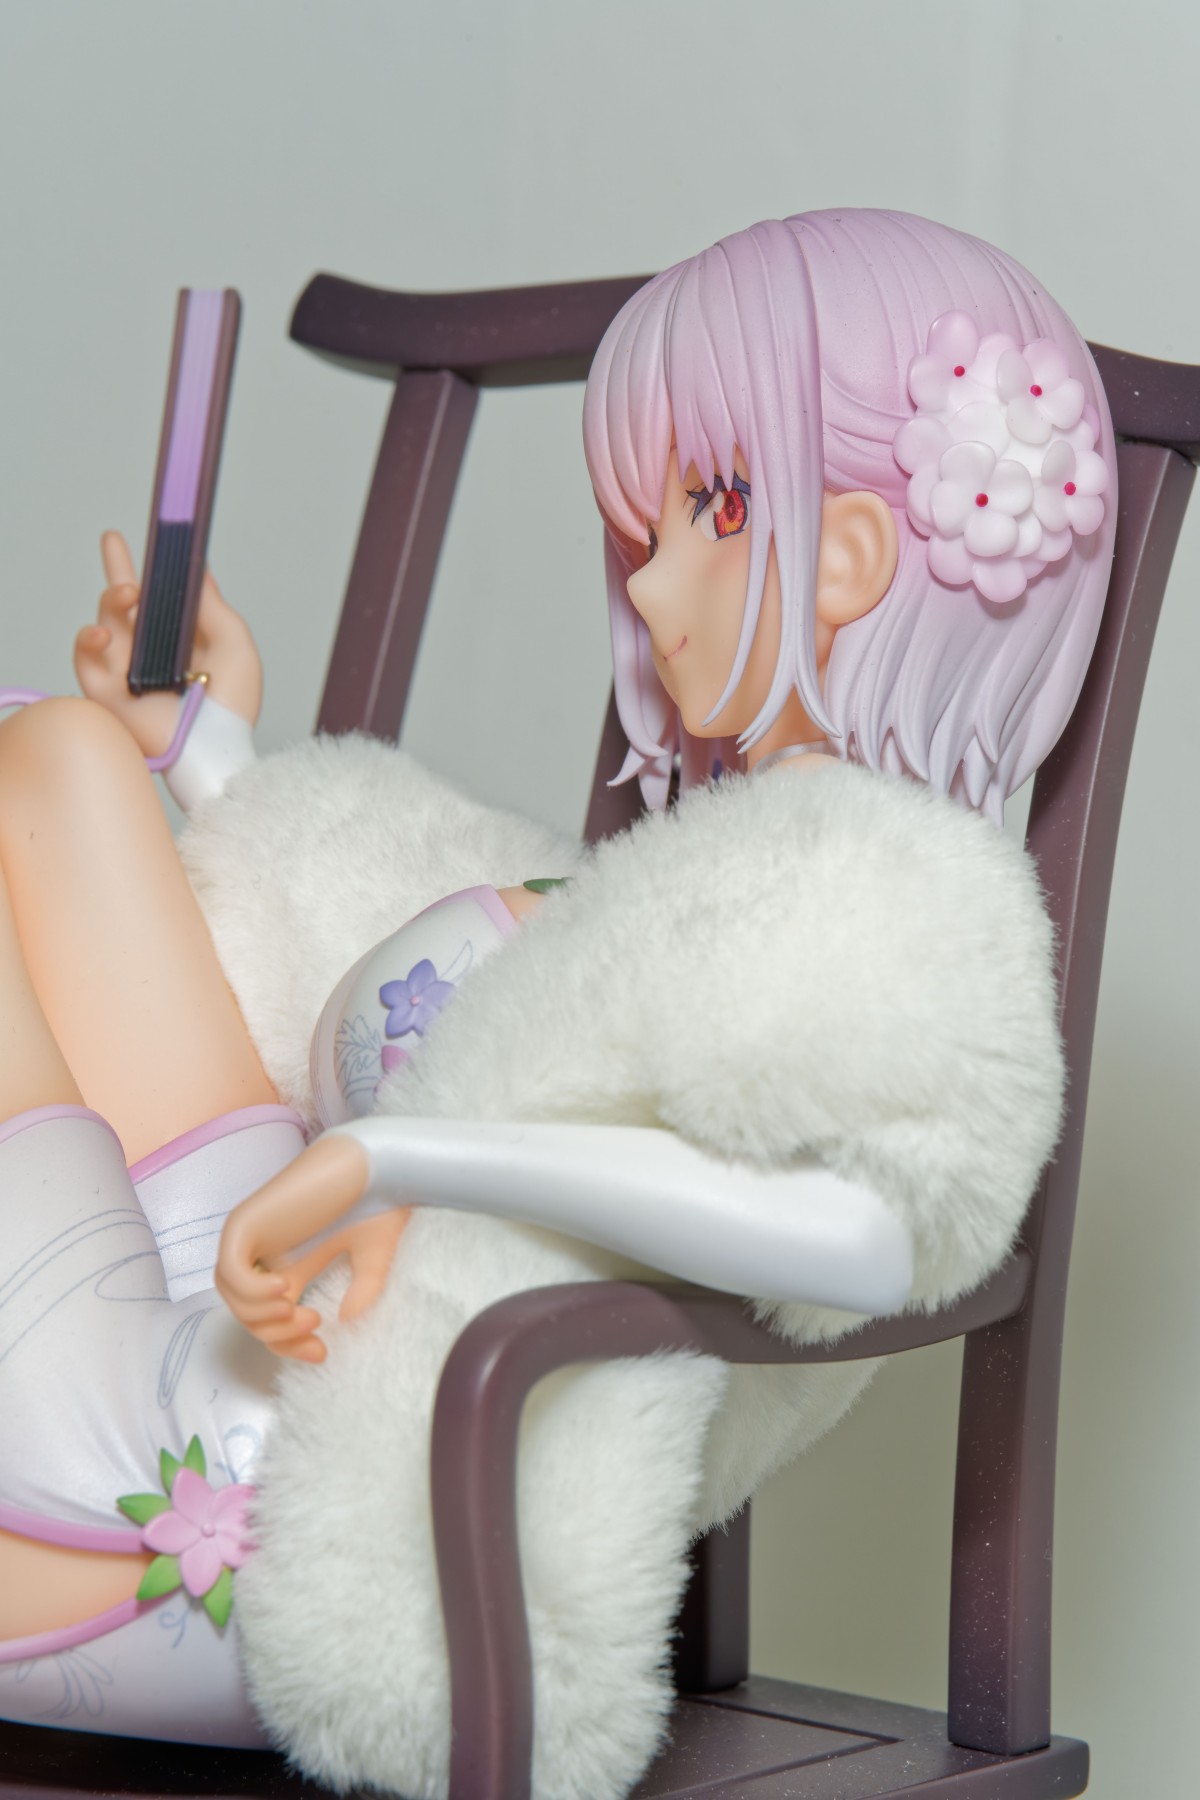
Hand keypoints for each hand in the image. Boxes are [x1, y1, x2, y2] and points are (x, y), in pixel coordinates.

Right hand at [74, 532, 262, 758]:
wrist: (214, 748)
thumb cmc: (231, 703)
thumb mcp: (233, 642)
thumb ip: (211, 605)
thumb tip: (198, 568)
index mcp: (182, 642)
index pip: (161, 599)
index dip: (154, 569)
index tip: (154, 539)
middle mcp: (151, 654)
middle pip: (126, 604)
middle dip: (118, 570)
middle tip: (113, 540)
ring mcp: (125, 672)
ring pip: (106, 622)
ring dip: (112, 600)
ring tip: (128, 592)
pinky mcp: (105, 692)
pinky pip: (85, 658)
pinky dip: (88, 639)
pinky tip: (102, 631)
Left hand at [214, 1133, 404, 1360]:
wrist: (375, 1165)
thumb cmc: (378, 1200)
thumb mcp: (372, 1257)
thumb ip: (362, 1290)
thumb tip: (346, 1320)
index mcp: (291, 1262)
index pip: (272, 1319)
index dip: (291, 1344)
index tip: (322, 1354)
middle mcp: (266, 1252)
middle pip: (249, 1315)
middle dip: (278, 1336)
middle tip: (315, 1327)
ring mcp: (253, 1237)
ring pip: (234, 1300)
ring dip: (264, 1319)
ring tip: (301, 1310)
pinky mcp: (244, 1224)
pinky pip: (230, 1273)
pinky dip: (252, 1292)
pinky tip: (284, 1288)